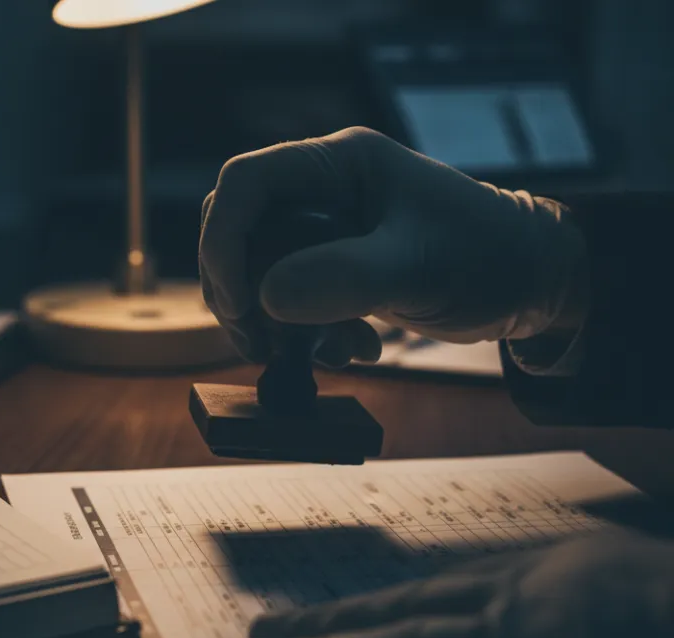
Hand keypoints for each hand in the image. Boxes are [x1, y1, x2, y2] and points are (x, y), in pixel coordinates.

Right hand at [199, 127, 588, 364]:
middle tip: (263, 341)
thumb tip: (266, 299)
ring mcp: (326, 232)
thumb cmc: (487, 257)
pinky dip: (306, 335)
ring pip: (257, 273)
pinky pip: (289, 301)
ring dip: (274, 323)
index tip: (239, 300)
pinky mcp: (334, 269)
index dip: (223, 239)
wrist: (533, 285)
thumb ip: (343, 277)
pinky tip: (353, 350)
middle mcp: (323, 191)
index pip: (246, 184)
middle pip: (240, 233)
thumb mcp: (417, 266)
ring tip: (324, 354)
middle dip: (242, 293)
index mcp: (338, 164)